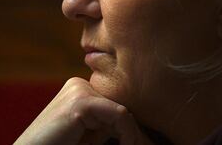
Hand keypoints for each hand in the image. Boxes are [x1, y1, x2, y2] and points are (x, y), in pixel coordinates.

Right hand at [14, 77, 152, 144]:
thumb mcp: (89, 136)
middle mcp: (79, 84)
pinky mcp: (80, 102)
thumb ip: (107, 129)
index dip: (131, 129)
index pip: (114, 105)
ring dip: (131, 137)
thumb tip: (143, 135)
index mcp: (80, 90)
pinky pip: (119, 115)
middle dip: (134, 133)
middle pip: (120, 106)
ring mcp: (78, 90)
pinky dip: (128, 135)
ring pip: (123, 110)